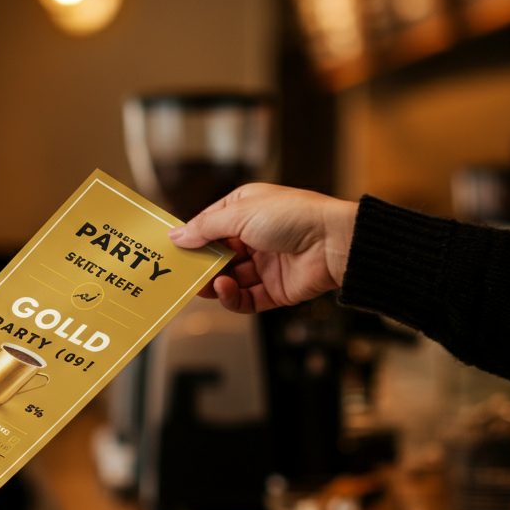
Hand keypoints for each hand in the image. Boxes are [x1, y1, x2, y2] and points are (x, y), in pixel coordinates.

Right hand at [167, 183, 358, 313]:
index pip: (210, 225)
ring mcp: (265, 264)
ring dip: (214, 283)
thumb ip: (204, 228)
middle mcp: (254, 236)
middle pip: (217, 255)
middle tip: (184, 273)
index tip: (174, 249)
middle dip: (201, 265)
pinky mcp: (274, 290)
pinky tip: (225, 289)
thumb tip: (176, 235)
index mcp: (246, 210)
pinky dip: (231, 298)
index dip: (192, 237)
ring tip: (206, 284)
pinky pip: (245, 299)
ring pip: (229, 279)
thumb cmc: (295, 216)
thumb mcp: (240, 212)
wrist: (336, 242)